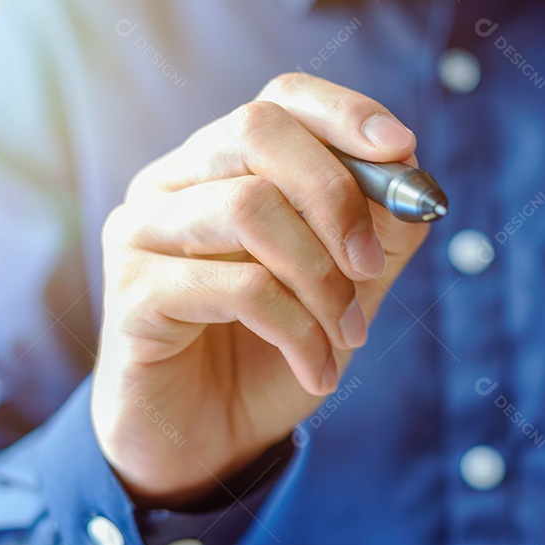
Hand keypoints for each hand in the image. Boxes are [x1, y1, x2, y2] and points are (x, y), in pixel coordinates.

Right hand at [90, 74, 429, 507]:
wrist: (208, 445)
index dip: (343, 114)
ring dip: (320, 278)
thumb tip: (413, 179)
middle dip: (337, 197)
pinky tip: (317, 371)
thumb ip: (376, 233)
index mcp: (220, 168)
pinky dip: (297, 330)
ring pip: (249, 206)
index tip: (403, 150)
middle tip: (371, 266)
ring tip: (347, 336)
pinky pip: (237, 285)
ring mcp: (141, 232)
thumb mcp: (343, 289)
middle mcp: (170, 183)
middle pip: (258, 131)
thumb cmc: (270, 356)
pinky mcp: (131, 293)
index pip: (278, 100)